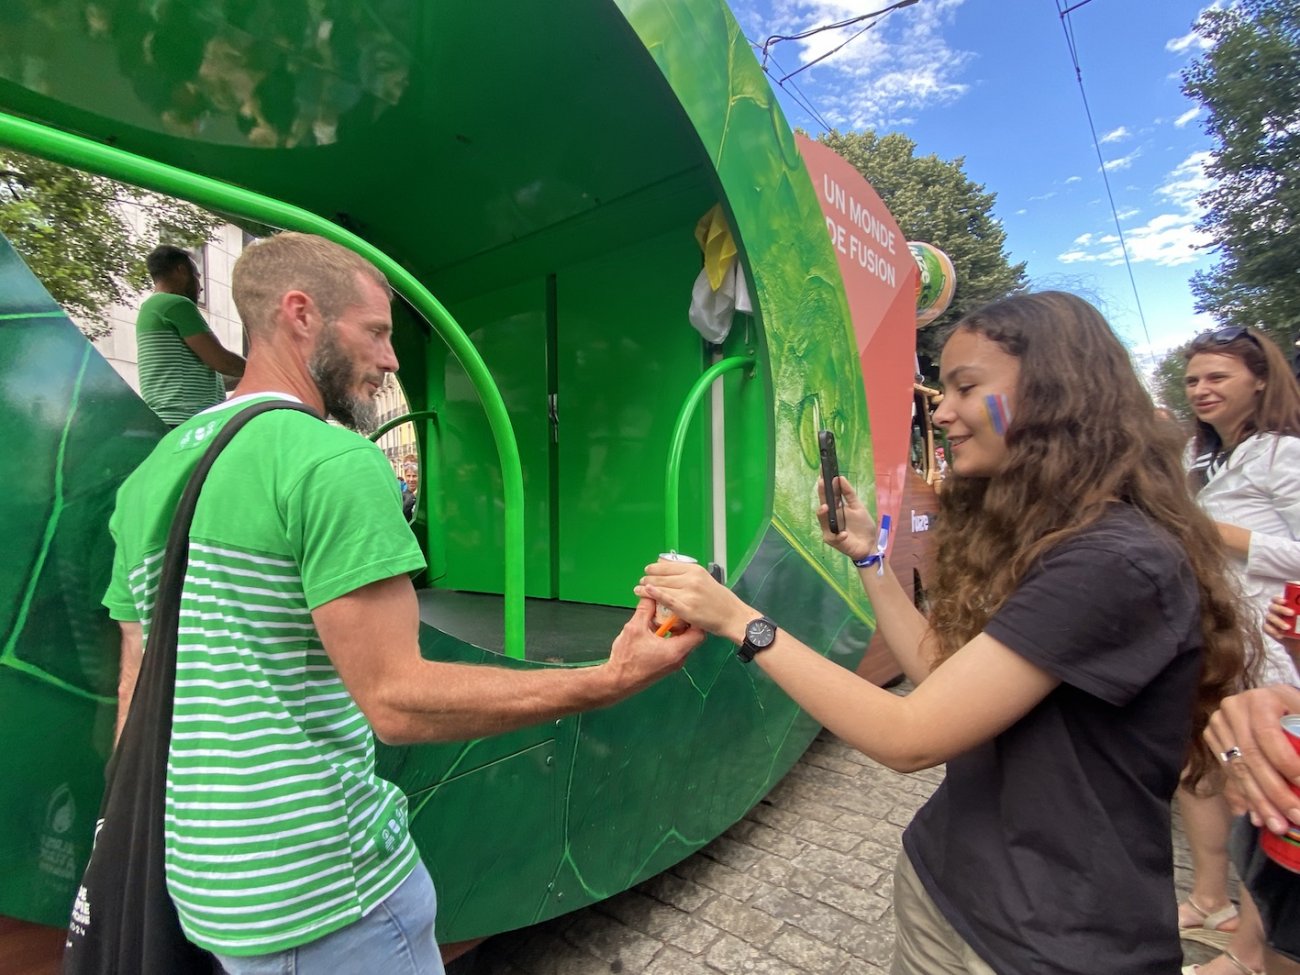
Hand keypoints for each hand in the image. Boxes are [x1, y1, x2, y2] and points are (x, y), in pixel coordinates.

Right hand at [601, 598, 705, 696]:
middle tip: (671, 610)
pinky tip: (654, 630)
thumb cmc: (626, 659)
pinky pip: (674, 647)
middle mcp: (679, 659)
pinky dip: (669, 637)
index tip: (684, 607)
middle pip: (692, 636)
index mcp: (676, 650)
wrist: (617, 682)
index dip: (694, 618)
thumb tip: (651, 595)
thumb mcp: (634, 628)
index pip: (699, 633)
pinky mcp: (666, 665)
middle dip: (683, 621)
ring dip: (674, 629)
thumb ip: (645, 610)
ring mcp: (673, 663)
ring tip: (661, 619)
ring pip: (683, 642)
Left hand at [635, 561, 753, 643]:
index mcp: (695, 570)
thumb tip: (667, 568)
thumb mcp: (705, 579)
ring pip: (661, 587)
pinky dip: (655, 594)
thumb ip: (687, 575)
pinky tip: (646, 592)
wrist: (733, 616)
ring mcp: (688, 593)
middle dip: (648, 578)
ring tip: (638, 589)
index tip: (648, 570)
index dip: (654, 568)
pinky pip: (667, 599)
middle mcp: (691, 579)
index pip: (668, 566)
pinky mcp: (687, 608)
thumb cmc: (720, 600)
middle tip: (641, 581)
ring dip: (646, 588)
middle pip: (662, 576)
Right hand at [816, 475, 875, 561]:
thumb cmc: (863, 526)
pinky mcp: (833, 541)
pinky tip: (845, 534)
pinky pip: (833, 537)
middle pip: (823, 503)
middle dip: (822, 493)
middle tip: (822, 482)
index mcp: (836, 507)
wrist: (870, 544)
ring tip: (826, 507)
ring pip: (823, 521)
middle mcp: (830, 517)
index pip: (829, 494)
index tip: (823, 470)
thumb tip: (840, 478)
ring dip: (823, 514)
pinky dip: (839, 536)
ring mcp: (830, 529)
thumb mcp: (858, 507)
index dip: (825, 482)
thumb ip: (849, 494)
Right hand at [1204, 685, 1299, 834]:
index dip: (1288, 765)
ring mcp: (1219, 724)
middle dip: (1274, 793)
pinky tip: (1256, 815)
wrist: (1274, 705)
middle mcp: (1233, 709)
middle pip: (1251, 758)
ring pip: (1238, 769)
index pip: (1269, 737)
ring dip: (1259, 801)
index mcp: (1260, 699)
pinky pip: (1228, 773)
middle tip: (1295, 817)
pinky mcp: (1213, 739)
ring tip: (1276, 824)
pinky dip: (1244, 797)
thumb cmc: (1296, 713)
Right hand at [1264, 594, 1298, 647]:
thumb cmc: (1299, 625)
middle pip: (1273, 607)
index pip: (1275, 599)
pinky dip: (1272, 631)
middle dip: (1281, 609)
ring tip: (1288, 627)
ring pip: (1269, 617)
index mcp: (1281, 606)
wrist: (1296, 638)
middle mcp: (1274, 612)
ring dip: (1278, 622)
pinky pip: (1266, 628)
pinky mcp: (1268, 629)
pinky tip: (1280, 635)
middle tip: (1292, 613)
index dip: (1278, 599)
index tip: (1285, 602)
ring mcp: (1270, 620)